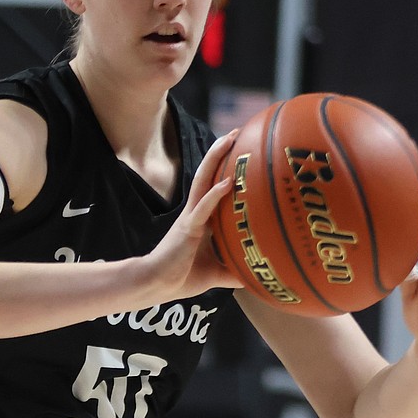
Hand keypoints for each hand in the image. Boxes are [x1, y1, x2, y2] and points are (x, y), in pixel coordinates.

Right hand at [144, 129, 242, 299]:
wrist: (157, 285)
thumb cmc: (183, 277)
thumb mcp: (217, 272)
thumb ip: (235, 269)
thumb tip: (260, 275)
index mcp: (201, 218)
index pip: (214, 185)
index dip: (225, 167)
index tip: (242, 150)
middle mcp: (196, 211)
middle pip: (207, 173)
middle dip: (221, 152)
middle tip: (237, 132)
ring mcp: (191, 217)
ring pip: (203, 180)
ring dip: (215, 158)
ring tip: (229, 139)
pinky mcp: (188, 228)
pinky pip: (203, 208)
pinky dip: (215, 194)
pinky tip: (228, 182)